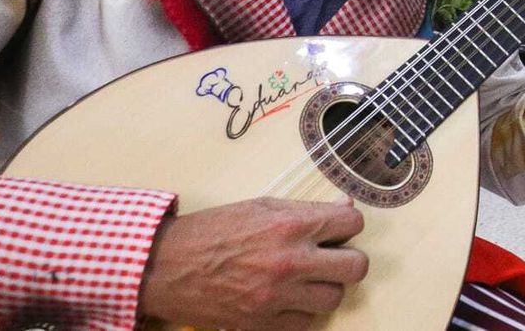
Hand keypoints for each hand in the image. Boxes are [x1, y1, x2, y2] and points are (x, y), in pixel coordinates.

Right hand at [140, 197, 367, 330]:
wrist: (168, 266)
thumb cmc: (213, 230)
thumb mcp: (262, 206)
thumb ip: (307, 210)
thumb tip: (345, 209)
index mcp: (291, 225)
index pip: (352, 224)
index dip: (347, 226)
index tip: (336, 230)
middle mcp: (291, 261)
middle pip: (356, 267)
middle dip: (347, 259)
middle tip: (329, 257)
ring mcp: (278, 297)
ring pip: (334, 298)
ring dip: (324, 288)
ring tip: (305, 279)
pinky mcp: (263, 324)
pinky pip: (306, 323)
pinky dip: (301, 312)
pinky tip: (286, 298)